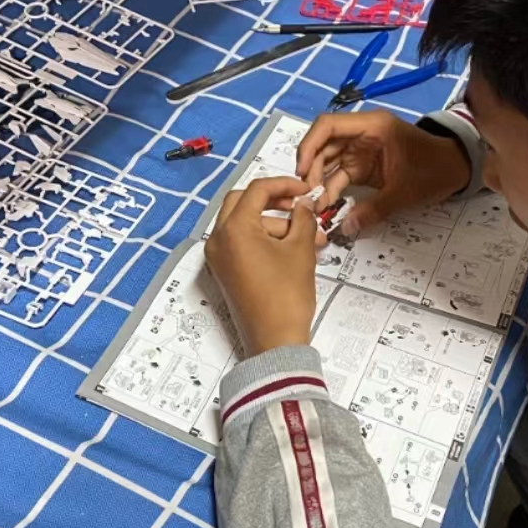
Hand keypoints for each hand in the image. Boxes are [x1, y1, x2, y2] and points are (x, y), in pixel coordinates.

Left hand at [204, 176, 317, 356]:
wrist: (275, 342)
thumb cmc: (287, 295)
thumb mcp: (301, 249)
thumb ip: (303, 218)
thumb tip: (304, 202)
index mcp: (234, 228)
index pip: (257, 191)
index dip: (285, 185)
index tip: (306, 190)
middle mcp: (218, 238)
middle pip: (243, 202)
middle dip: (274, 201)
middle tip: (300, 206)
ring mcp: (217, 256)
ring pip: (244, 223)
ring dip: (275, 225)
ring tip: (310, 239)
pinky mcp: (223, 270)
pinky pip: (240, 242)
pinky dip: (263, 239)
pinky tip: (292, 248)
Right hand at [297, 111, 469, 235]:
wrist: (456, 170)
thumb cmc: (434, 171)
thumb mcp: (405, 192)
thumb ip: (374, 210)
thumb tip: (346, 228)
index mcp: (372, 127)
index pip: (328, 125)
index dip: (309, 145)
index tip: (302, 171)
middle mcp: (361, 134)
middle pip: (323, 144)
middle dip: (311, 168)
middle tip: (307, 195)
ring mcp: (360, 149)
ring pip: (327, 160)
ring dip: (318, 180)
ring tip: (313, 203)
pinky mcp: (363, 165)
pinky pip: (339, 174)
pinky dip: (330, 187)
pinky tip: (324, 204)